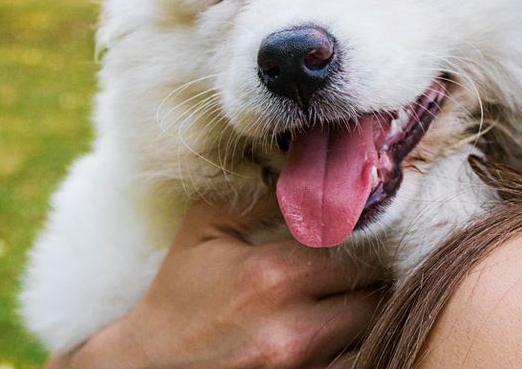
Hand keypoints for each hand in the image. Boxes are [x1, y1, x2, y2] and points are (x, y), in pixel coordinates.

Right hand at [50, 199, 386, 368]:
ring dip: (368, 314)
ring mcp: (300, 367)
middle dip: (372, 279)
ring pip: (371, 333)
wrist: (147, 366)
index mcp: (273, 275)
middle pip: (375, 294)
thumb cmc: (179, 294)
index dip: (366, 240)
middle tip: (363, 267)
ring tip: (352, 299)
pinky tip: (339, 331)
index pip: (357, 248)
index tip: (362, 234)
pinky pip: (355, 364)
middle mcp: (293, 327)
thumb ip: (258, 195)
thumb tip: (308, 172)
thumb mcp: (205, 228)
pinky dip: (355, 347)